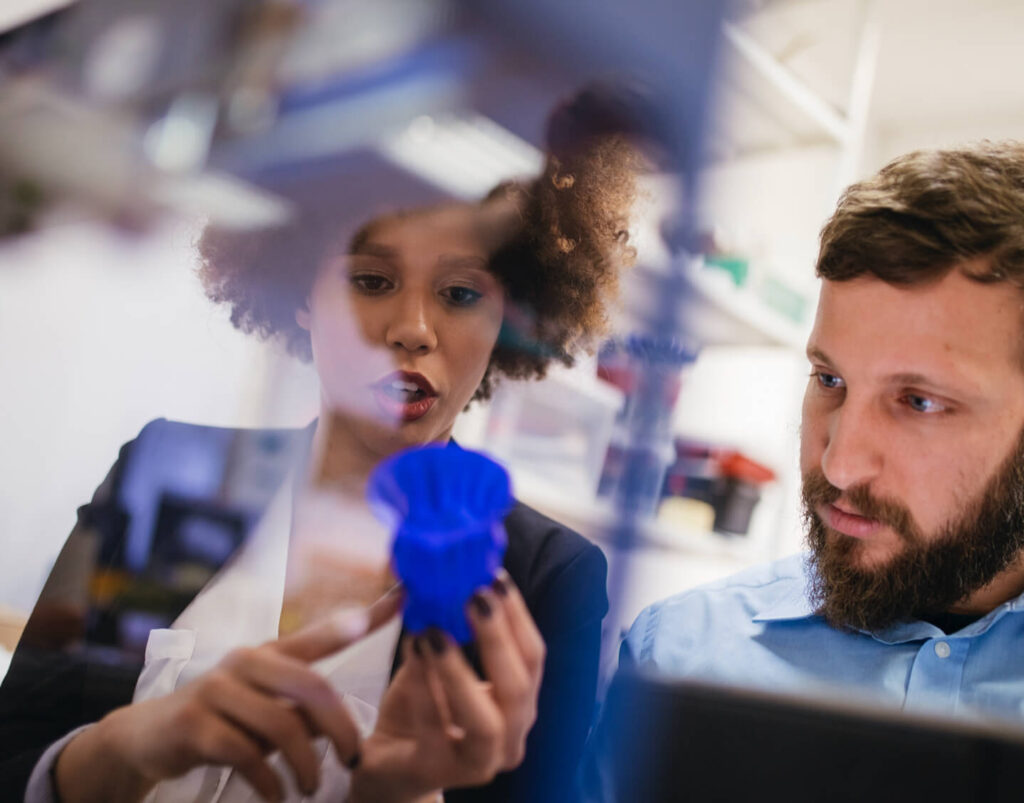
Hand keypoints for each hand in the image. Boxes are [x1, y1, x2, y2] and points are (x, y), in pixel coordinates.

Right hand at [55, 590, 402, 802]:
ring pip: (282, 725)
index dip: (367, 616)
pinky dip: (269, 781)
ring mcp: (217, 691)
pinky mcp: (194, 725)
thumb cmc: (224, 719)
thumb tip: (347, 727)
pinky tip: (277, 795)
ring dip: (305, 764)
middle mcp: (246, 662)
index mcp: (271, 652)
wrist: (149, 737)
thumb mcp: (268, 706)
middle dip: (341, 728)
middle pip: (312, 687)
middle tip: (353, 759)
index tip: (405, 597)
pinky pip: (247, 754)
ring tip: (311, 786)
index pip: (325, 633)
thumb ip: (305, 708)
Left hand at [350, 571, 545, 802]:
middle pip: (520, 687)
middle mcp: (509, 738)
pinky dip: (424, 687)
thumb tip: (444, 576)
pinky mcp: (437, 773)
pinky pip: (434, 730)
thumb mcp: (438, 664)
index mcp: (518, 706)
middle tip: (474, 597)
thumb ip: (447, 630)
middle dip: (498, 637)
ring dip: (460, 671)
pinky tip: (413, 651)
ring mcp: (477, 763)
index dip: (518, 617)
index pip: (532, 658)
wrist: (387, 766)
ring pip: (486, 722)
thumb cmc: (420, 711)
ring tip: (435, 631)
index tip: (496, 578)